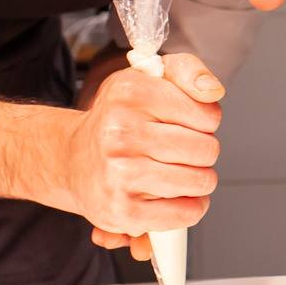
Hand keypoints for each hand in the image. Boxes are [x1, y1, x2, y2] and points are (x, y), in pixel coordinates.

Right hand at [57, 53, 224, 260]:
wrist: (72, 159)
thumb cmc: (120, 118)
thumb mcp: (148, 78)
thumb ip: (188, 71)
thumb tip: (213, 91)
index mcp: (131, 93)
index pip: (209, 116)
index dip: (205, 123)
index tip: (185, 123)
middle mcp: (121, 132)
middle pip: (207, 150)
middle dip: (202, 152)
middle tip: (178, 150)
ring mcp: (120, 174)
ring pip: (200, 182)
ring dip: (197, 180)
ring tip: (175, 171)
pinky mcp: (123, 211)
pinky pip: (186, 213)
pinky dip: (190, 208)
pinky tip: (174, 196)